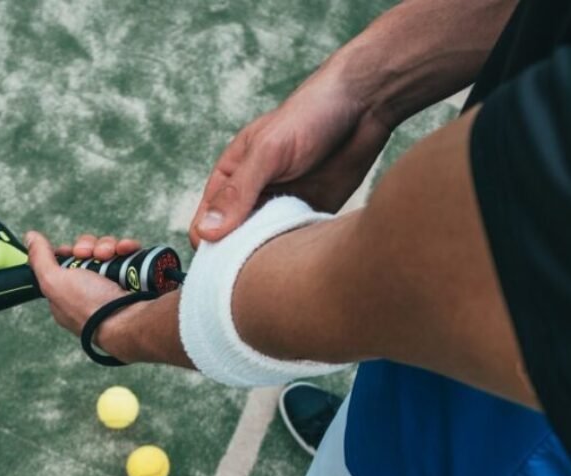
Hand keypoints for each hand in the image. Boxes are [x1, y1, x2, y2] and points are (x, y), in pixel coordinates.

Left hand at [25, 231, 139, 339]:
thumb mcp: (54, 282)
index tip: (73, 252)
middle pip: (86, 253)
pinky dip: (127, 249)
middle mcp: (89, 290)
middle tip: (92, 255)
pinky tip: (126, 251)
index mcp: (67, 295)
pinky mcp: (133, 278)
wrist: (129, 320)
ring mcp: (112, 284)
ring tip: (111, 255)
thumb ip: (39, 258)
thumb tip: (30, 236)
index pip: (64, 264)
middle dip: (89, 247)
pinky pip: (127, 254)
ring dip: (108, 246)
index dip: (68, 253)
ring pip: (107, 251)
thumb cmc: (89, 308)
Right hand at [189, 58, 392, 247]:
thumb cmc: (309, 116)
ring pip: (264, 248)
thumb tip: (206, 232)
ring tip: (279, 267)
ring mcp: (282, 207)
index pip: (206, 224)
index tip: (223, 267)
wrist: (364, 105)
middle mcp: (253, 196)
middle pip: (234, 242)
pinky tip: (302, 259)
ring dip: (268, 260)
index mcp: (231, 178)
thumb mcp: (267, 152)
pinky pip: (295, 244)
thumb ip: (238, 192)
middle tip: (254, 274)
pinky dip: (295, 254)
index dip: (210, 248)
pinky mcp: (310, 215)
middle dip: (239, 261)